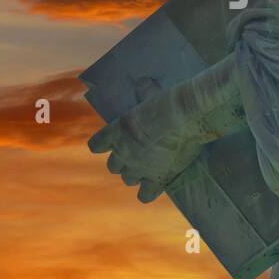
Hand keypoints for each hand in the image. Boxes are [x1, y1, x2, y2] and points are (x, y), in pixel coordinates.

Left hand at [87, 88, 203, 202]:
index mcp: (116, 133)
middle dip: (122, 161)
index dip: (103, 144)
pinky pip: (144, 196)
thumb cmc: (165, 103)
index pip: (96, 145)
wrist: (183, 119)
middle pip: (113, 166)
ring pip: (128, 179)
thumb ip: (143, 91)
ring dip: (135, 174)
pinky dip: (148, 192)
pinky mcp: (156, 180)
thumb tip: (142, 83)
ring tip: (148, 167)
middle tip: (136, 153)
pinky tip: (155, 186)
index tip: (112, 141)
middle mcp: (123, 154)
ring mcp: (138, 170)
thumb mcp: (150, 93)